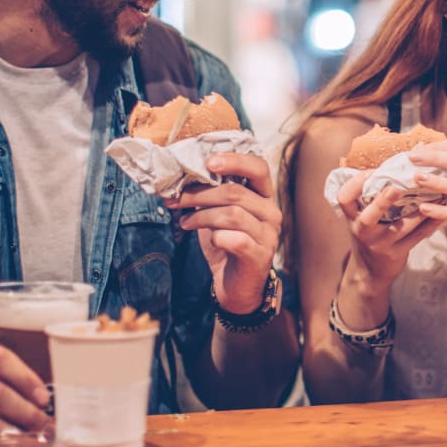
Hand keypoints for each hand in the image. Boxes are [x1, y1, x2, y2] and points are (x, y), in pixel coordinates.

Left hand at [168, 152, 279, 313]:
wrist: (236, 286)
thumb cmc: (227, 243)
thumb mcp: (218, 213)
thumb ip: (209, 194)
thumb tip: (178, 177)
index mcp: (263, 195)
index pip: (258, 167)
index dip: (234, 160)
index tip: (208, 162)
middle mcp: (271, 212)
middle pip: (235, 192)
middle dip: (199, 193)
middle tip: (176, 199)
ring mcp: (268, 235)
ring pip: (232, 214)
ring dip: (201, 215)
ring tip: (184, 221)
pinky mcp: (259, 256)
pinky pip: (235, 239)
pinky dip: (216, 237)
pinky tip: (208, 240)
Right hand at [335, 167, 442, 289]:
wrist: (370, 271)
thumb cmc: (369, 233)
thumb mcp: (361, 216)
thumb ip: (370, 196)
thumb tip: (393, 163)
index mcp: (351, 217)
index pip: (344, 198)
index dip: (356, 183)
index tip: (372, 171)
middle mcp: (362, 230)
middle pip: (369, 216)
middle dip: (383, 201)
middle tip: (397, 187)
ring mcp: (379, 244)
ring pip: (401, 226)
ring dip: (420, 210)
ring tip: (437, 194)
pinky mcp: (397, 253)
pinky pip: (417, 237)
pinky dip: (430, 224)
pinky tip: (443, 213)